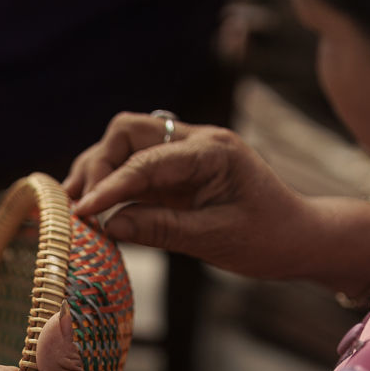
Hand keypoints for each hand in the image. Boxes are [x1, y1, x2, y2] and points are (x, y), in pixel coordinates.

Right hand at [64, 111, 315, 280]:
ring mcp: (183, 154)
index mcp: (212, 151)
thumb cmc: (265, 238)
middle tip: (81, 207)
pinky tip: (94, 206)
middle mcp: (195, 141)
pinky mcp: (175, 172)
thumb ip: (162, 229)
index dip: (109, 186)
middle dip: (97, 165)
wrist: (296, 238)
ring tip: (74, 203)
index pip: (146, 160)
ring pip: (125, 144)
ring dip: (97, 170)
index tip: (83, 212)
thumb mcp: (214, 239)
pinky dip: (111, 183)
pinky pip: (133, 167)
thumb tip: (110, 226)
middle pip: (127, 132)